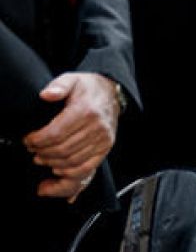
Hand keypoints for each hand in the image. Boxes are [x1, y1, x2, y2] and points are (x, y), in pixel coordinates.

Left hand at [24, 70, 120, 200]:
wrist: (111, 93)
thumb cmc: (87, 88)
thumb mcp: (72, 79)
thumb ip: (58, 85)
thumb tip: (45, 95)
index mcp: (86, 110)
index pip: (56, 133)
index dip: (38, 140)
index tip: (28, 140)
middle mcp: (96, 127)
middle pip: (63, 149)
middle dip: (43, 152)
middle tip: (32, 150)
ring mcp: (103, 139)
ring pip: (72, 160)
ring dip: (53, 162)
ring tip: (41, 158)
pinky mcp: (106, 147)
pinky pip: (87, 167)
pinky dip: (70, 172)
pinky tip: (57, 168)